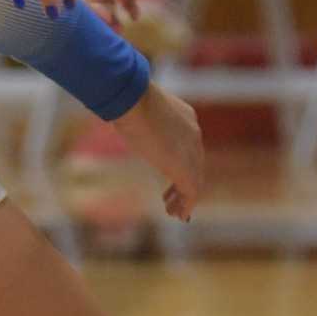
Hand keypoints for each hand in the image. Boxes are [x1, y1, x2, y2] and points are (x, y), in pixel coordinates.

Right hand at [115, 85, 203, 220]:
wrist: (133, 100)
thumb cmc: (127, 101)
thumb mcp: (137, 110)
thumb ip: (138, 118)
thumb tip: (121, 118)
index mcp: (186, 118)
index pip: (189, 145)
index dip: (182, 162)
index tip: (170, 174)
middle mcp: (194, 134)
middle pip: (195, 164)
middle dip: (184, 182)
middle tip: (171, 198)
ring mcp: (192, 151)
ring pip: (195, 180)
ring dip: (184, 198)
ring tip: (174, 212)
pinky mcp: (185, 167)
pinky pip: (192, 191)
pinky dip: (186, 204)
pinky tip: (178, 215)